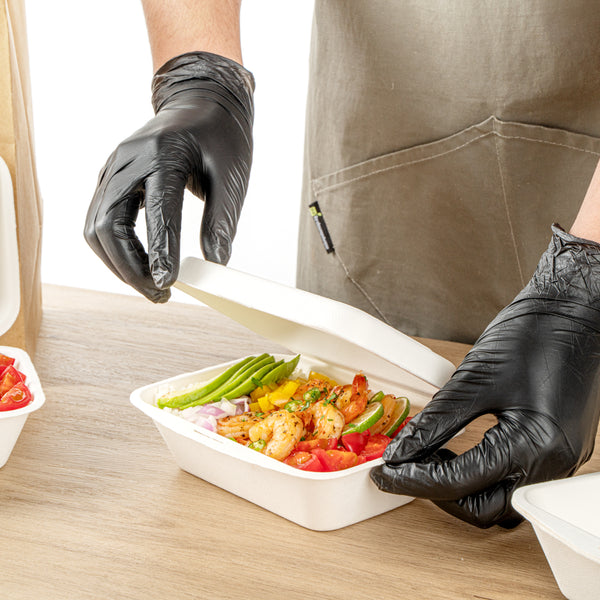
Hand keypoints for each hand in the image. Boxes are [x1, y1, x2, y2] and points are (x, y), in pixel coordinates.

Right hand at [84, 52, 253, 301]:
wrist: (201, 102)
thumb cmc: (220, 136)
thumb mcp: (232, 175)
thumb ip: (222, 220)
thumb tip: (216, 263)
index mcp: (163, 153)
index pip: (157, 212)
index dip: (160, 252)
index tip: (168, 284)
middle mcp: (128, 160)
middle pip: (109, 225)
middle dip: (131, 268)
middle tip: (160, 294)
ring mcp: (114, 168)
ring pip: (97, 228)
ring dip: (119, 264)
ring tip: (151, 286)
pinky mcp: (111, 178)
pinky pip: (100, 220)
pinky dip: (114, 248)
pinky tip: (139, 264)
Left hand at [371, 225, 599, 527]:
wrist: (576, 314)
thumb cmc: (534, 335)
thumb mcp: (475, 378)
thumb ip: (436, 421)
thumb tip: (401, 451)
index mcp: (534, 446)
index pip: (459, 483)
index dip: (413, 479)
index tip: (383, 473)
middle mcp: (552, 465)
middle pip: (482, 506)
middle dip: (436, 491)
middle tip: (404, 466)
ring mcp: (558, 461)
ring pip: (498, 499)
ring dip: (459, 488)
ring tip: (427, 458)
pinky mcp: (555, 451)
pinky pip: (512, 480)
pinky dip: (480, 474)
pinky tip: (456, 452)